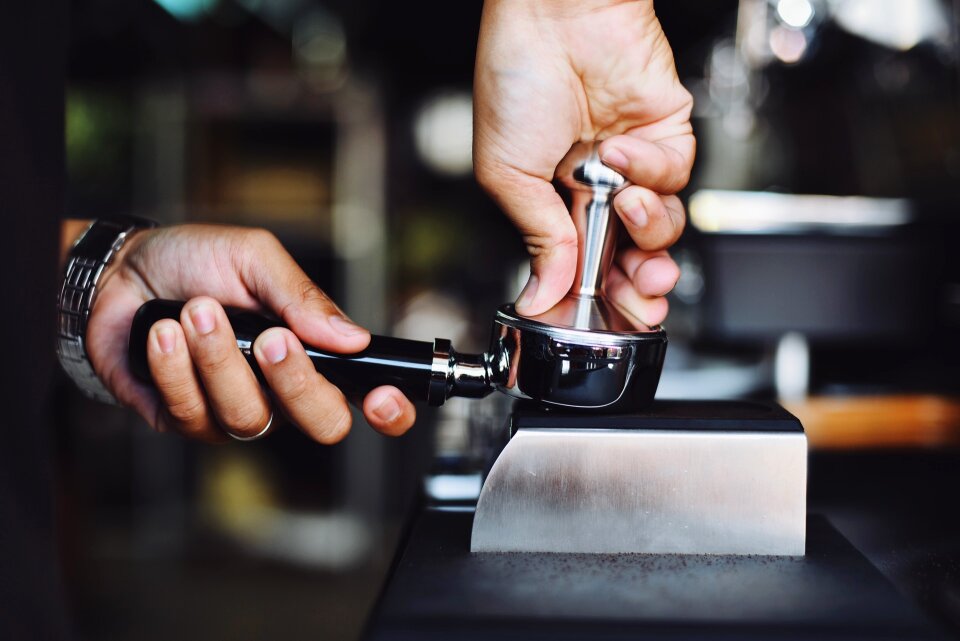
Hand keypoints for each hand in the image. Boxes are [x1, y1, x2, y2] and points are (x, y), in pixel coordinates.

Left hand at [85, 224, 415, 442]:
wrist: (119, 271)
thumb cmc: (195, 262)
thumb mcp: (256, 259)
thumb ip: (302, 297)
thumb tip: (353, 337)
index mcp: (312, 352)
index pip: (364, 397)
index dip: (387, 411)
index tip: (382, 396)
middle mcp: (281, 390)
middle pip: (321, 424)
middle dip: (296, 381)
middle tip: (271, 337)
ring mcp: (234, 410)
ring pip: (250, 418)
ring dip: (221, 360)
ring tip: (197, 311)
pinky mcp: (185, 419)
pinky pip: (193, 413)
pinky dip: (177, 367)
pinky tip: (164, 333)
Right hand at [474, 0, 693, 323]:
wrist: (554, 14)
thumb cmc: (516, 78)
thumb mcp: (507, 175)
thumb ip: (537, 239)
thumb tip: (540, 296)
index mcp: (553, 204)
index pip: (584, 269)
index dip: (599, 300)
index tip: (605, 322)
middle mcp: (595, 191)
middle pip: (632, 260)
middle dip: (642, 287)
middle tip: (642, 300)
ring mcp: (633, 166)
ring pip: (662, 227)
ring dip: (648, 228)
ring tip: (622, 203)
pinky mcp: (667, 136)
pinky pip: (675, 176)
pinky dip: (651, 169)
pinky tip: (620, 148)